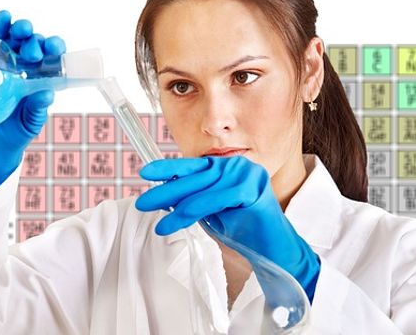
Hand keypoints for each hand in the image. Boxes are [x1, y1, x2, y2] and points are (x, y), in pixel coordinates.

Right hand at [0, 10, 65, 199]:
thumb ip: (37, 110)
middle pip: (34, 45)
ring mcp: (6, 62)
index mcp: (41, 79)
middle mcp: (26, 68)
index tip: (53, 48)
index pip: (52, 58)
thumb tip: (47, 94)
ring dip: (19, 29)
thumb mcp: (29, 124)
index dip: (55, 48)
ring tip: (21, 30)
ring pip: (16, 38)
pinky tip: (3, 18)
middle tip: (33, 51)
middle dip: (36, 41)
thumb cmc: (14, 134)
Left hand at [135, 156, 320, 301]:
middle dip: (166, 191)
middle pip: (195, 177)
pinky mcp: (253, 189)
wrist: (273, 249)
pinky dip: (193, 212)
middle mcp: (237, 165)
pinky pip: (215, 199)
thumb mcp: (212, 210)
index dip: (168, 168)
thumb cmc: (243, 229)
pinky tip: (175, 222)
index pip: (193, 165)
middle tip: (143, 203)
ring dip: (177, 209)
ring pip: (202, 190)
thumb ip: (193, 198)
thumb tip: (163, 194)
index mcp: (227, 166)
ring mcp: (247, 174)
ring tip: (161, 226)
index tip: (145, 172)